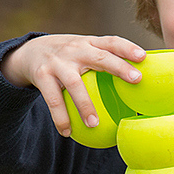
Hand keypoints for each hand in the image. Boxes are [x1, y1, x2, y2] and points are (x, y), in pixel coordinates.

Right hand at [1, 34, 145, 136]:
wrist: (29, 51)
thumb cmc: (68, 58)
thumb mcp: (83, 51)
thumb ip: (103, 63)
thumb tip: (134, 91)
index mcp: (89, 43)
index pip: (111, 41)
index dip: (127, 47)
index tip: (143, 57)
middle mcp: (75, 49)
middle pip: (99, 57)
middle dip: (118, 67)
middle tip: (136, 79)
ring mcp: (58, 62)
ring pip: (74, 84)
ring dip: (85, 105)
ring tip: (94, 124)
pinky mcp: (42, 75)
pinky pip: (53, 100)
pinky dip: (60, 117)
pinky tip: (67, 132)